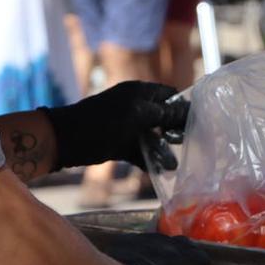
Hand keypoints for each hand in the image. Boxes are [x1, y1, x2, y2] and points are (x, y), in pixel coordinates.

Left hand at [41, 81, 188, 169]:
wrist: (65, 140)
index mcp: (140, 92)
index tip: (199, 123)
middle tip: (189, 145)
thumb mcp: (136, 115)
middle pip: (164, 117)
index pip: (170, 95)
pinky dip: (150, 160)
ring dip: (164, 150)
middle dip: (176, 131)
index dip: (184, 107)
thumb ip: (162, 112)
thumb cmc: (101, 122)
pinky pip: (140, 151)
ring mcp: (128, 126)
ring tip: (174, 165)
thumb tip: (187, 110)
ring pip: (153, 137)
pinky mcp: (120, 144)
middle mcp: (136, 107)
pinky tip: (161, 172)